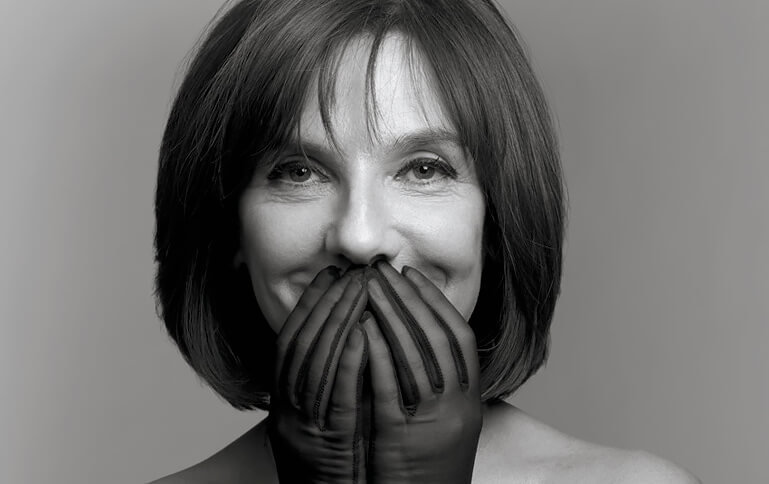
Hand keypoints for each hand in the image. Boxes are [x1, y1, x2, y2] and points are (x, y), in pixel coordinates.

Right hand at [268, 266, 369, 483]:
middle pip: (301, 346)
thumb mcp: (316, 429)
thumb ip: (326, 391)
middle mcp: (285, 412)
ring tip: (358, 289)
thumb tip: (349, 346)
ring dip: (338, 322)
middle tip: (349, 272)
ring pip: (315, 364)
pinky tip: (364, 334)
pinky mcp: (326, 446)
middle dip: (326, 304)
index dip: (309, 306)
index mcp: (282, 406)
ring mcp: (301, 429)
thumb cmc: (327, 478)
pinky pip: (336, 398)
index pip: (290, 343)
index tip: (329, 275)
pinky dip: (348, 363)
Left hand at [361, 261, 482, 483]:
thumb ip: (443, 387)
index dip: (435, 302)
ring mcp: (433, 422)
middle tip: (385, 270)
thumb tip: (423, 341)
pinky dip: (377, 354)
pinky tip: (362, 328)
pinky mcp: (402, 438)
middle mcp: (458, 407)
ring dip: (391, 316)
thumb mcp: (451, 424)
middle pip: (436, 338)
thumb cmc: (434, 469)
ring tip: (370, 287)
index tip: (413, 275)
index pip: (460, 338)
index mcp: (471, 401)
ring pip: (415, 356)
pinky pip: (390, 388)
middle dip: (409, 298)